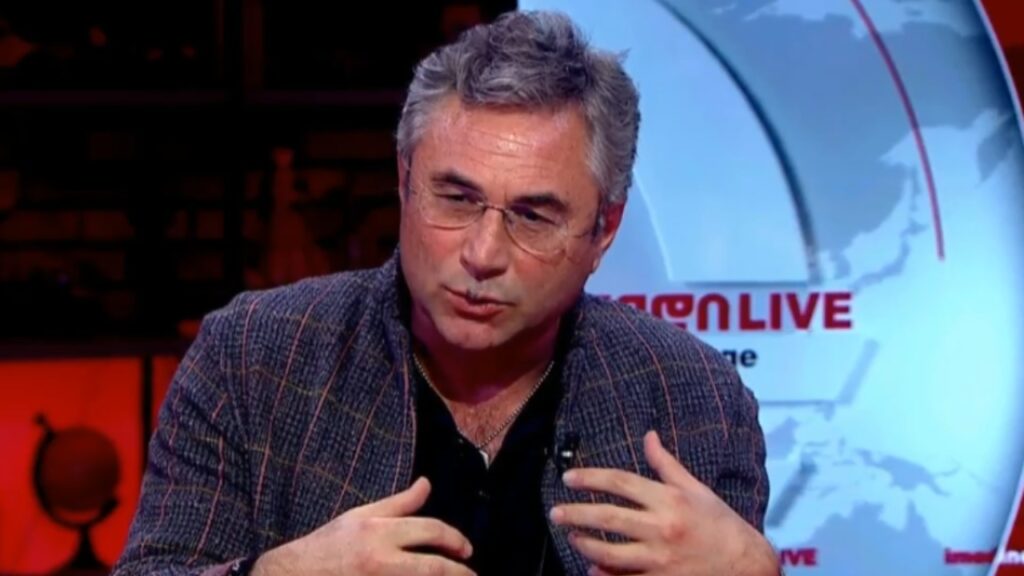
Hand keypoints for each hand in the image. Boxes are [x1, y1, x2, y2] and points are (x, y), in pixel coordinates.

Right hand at [252, 477, 475, 575]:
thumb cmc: (328, 545)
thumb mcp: (362, 516)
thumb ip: (399, 503)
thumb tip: (427, 484)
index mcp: (378, 532)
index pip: (430, 530)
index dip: (454, 539)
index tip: (466, 549)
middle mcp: (380, 560)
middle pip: (433, 568)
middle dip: (460, 573)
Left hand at [549, 431, 777, 575]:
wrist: (746, 564)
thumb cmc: (720, 523)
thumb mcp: (695, 488)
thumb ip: (666, 464)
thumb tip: (648, 436)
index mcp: (669, 499)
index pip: (620, 482)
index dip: (590, 478)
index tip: (569, 478)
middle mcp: (662, 527)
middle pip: (608, 517)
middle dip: (576, 513)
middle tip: (555, 512)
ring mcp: (660, 558)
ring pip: (610, 552)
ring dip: (585, 544)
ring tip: (572, 536)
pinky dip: (604, 574)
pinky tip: (591, 568)